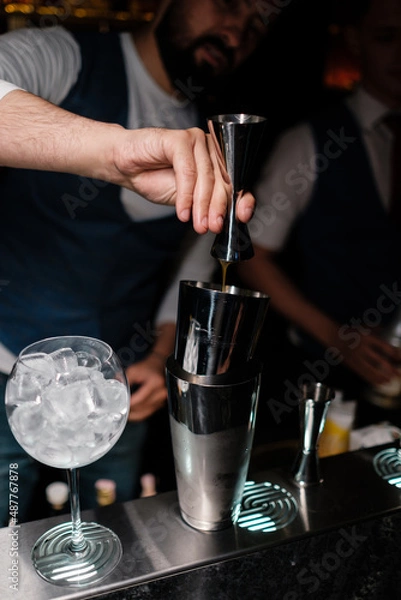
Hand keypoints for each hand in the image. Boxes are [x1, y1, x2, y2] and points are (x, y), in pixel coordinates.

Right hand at [0, 91, 254, 234]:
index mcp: (216, 164)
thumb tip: (226, 221)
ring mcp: (196, 142)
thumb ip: (206, 205)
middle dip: (217, 209)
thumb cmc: (155, 179)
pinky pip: (188, 171)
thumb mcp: (186, 200)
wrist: (125, 166)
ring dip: (201, 205)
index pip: (235, 182)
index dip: (242, 199)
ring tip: (197, 224)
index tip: (243, 217)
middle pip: (221, 182)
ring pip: (206, 178)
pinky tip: (182, 211)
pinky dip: (185, 194)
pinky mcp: (180, 139)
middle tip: (211, 227)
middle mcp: (210, 150)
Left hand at [125, 352, 167, 421]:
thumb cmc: (148, 366)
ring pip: (146, 412)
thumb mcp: (134, 370)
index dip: (128, 404)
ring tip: (124, 412)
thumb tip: (115, 390)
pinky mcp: (162, 402)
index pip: (140, 399)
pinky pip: (149, 412)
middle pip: (142, 408)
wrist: (161, 364)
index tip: (119, 405)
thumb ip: (124, 380)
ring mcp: (163, 399)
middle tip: (119, 410)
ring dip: (134, 414)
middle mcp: (162, 392)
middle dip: (130, 410)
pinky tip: (132, 412)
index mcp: (156, 383)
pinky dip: (140, 413)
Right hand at [336, 330, 400, 386]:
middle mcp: (362, 348)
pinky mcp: (351, 364)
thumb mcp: (364, 327)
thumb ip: (376, 329)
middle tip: (398, 374)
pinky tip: (378, 383)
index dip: (393, 353)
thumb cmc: (351, 332)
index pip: (384, 347)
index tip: (399, 358)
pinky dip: (371, 379)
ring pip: (371, 370)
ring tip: (390, 381)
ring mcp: (355, 357)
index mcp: (367, 337)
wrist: (333, 336)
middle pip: (379, 361)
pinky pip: (362, 373)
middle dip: (390, 369)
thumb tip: (388, 333)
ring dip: (382, 377)